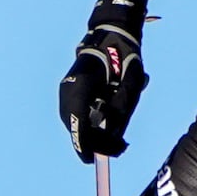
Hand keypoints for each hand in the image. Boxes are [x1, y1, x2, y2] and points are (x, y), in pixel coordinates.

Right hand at [59, 20, 147, 161]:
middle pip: (75, 127)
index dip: (85, 145)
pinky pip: (76, 115)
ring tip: (118, 140)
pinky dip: (90, 125)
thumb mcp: (130, 84)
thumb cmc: (123, 56)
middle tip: (120, 149)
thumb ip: (122, 111)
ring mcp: (66, 90)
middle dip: (94, 143)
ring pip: (74, 123)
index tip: (92, 161)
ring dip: (93, 134)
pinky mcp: (69, 91)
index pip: (79, 123)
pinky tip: (108, 125)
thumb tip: (114, 136)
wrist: (109, 34)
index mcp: (82, 86)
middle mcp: (68, 89)